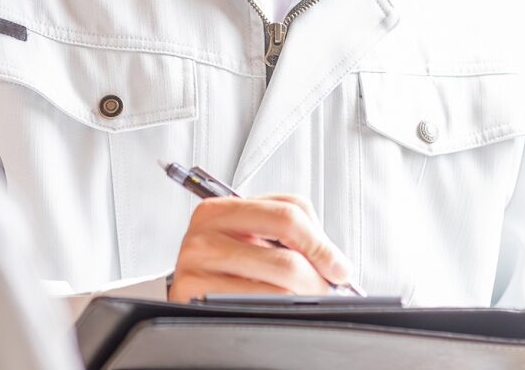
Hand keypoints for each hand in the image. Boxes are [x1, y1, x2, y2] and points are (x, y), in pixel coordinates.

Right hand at [166, 194, 354, 303]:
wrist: (186, 305)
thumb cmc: (225, 271)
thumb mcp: (250, 239)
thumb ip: (288, 233)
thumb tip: (335, 263)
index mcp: (219, 210)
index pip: (288, 214)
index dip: (322, 244)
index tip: (338, 266)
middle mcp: (203, 235)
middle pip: (288, 258)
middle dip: (318, 279)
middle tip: (327, 290)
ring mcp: (196, 267)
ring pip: (279, 286)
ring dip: (303, 299)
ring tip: (302, 301)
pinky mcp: (195, 297)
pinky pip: (259, 307)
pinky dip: (279, 313)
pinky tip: (276, 310)